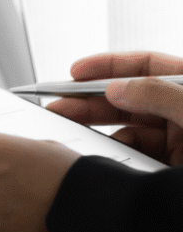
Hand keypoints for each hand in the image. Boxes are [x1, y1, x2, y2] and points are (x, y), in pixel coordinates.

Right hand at [46, 51, 182, 164]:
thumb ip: (159, 95)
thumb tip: (117, 88)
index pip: (148, 66)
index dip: (109, 65)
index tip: (76, 71)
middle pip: (131, 98)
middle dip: (93, 100)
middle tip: (61, 106)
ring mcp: (180, 140)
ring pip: (129, 129)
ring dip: (101, 131)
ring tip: (76, 133)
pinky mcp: (170, 166)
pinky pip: (136, 155)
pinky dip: (118, 154)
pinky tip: (106, 157)